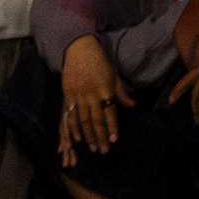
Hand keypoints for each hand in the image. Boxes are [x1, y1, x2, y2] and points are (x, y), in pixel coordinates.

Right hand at [58, 35, 130, 159]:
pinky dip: (71, 127)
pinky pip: (69, 114)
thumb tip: (132, 106)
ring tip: (91, 148)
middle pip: (94, 119)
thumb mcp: (113, 75)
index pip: (109, 112)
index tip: (114, 140)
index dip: (112, 127)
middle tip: (103, 151)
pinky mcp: (67, 94)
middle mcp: (90, 94)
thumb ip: (121, 92)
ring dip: (87, 135)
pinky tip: (74, 138)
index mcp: (104, 89)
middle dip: (99, 136)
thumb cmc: (99, 61)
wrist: (78, 48)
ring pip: (81, 119)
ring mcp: (77, 95)